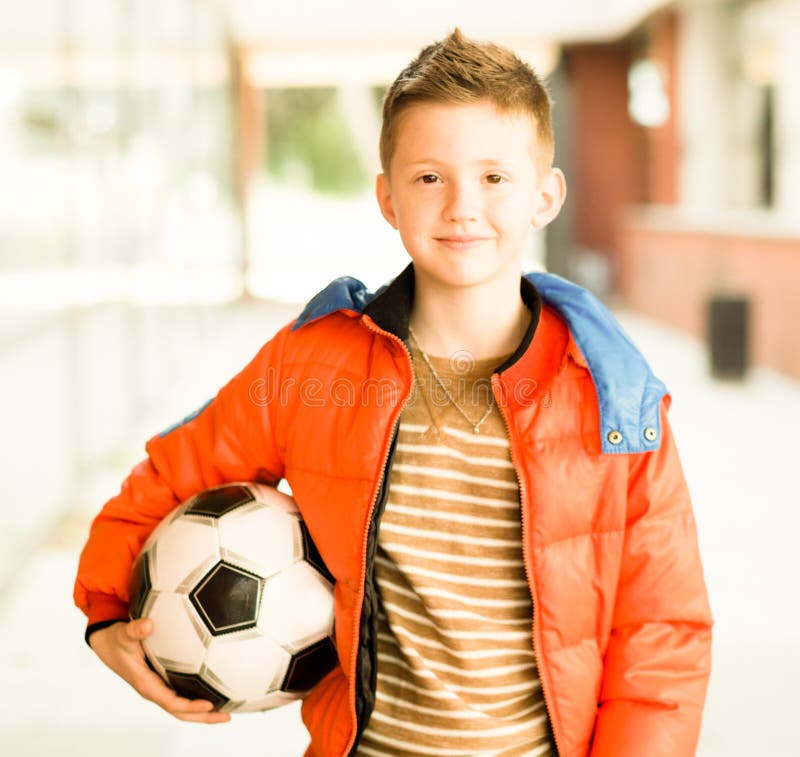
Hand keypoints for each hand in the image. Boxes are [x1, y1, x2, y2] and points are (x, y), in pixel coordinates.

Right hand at [89, 617, 230, 723]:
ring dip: (204, 711)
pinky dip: (199, 697)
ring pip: (183, 705)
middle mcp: (155, 689)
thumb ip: (135, 630)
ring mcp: (160, 686)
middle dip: (203, 716)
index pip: (170, 701)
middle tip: (227, 716)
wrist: (109, 643)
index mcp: (146, 684)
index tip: (210, 704)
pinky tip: (217, 691)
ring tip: (228, 710)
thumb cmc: (118, 640)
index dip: (190, 705)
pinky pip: (183, 693)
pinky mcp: (164, 680)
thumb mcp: (123, 634)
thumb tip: (147, 625)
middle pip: (181, 710)